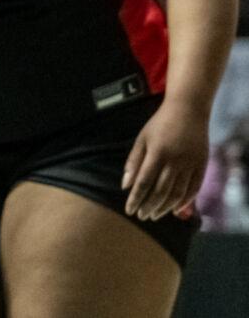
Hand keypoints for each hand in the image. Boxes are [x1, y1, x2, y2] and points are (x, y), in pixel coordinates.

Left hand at [123, 98, 208, 220]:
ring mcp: (190, 165)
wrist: (188, 111)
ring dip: (165, 207)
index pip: (144, 182)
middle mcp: (175, 161)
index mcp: (157, 153)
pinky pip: (194, 189)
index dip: (136, 198)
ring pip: (177, 193)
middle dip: (149, 206)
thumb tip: (125, 185)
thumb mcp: (142, 138)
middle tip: (141, 216)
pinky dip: (184, 202)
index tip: (129, 210)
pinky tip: (175, 209)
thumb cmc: (160, 124)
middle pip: (161, 191)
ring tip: (154, 215)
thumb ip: (134, 161)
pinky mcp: (202, 166)